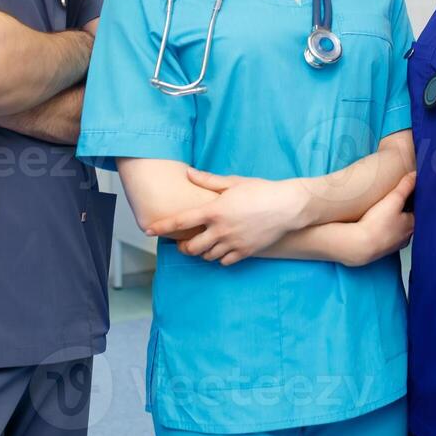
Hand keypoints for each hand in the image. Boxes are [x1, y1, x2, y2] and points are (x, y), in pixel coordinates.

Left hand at [148, 171, 310, 265]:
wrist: (288, 207)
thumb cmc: (261, 190)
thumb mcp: (233, 182)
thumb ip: (208, 180)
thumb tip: (188, 173)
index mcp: (214, 211)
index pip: (180, 222)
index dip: (161, 227)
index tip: (148, 231)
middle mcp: (220, 230)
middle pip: (191, 247)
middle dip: (183, 247)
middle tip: (183, 243)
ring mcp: (233, 243)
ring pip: (207, 256)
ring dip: (202, 252)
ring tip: (204, 244)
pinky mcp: (245, 252)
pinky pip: (224, 262)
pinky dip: (219, 258)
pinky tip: (222, 250)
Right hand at [346, 171, 416, 266]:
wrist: (359, 245)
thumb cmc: (377, 224)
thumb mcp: (394, 199)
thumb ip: (405, 186)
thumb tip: (415, 175)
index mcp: (413, 225)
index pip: (419, 210)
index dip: (414, 200)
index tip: (410, 193)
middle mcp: (406, 236)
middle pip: (408, 220)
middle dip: (404, 211)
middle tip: (396, 201)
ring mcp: (394, 244)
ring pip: (397, 229)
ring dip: (394, 222)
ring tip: (385, 212)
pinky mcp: (382, 249)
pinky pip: (386, 237)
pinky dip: (384, 230)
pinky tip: (376, 225)